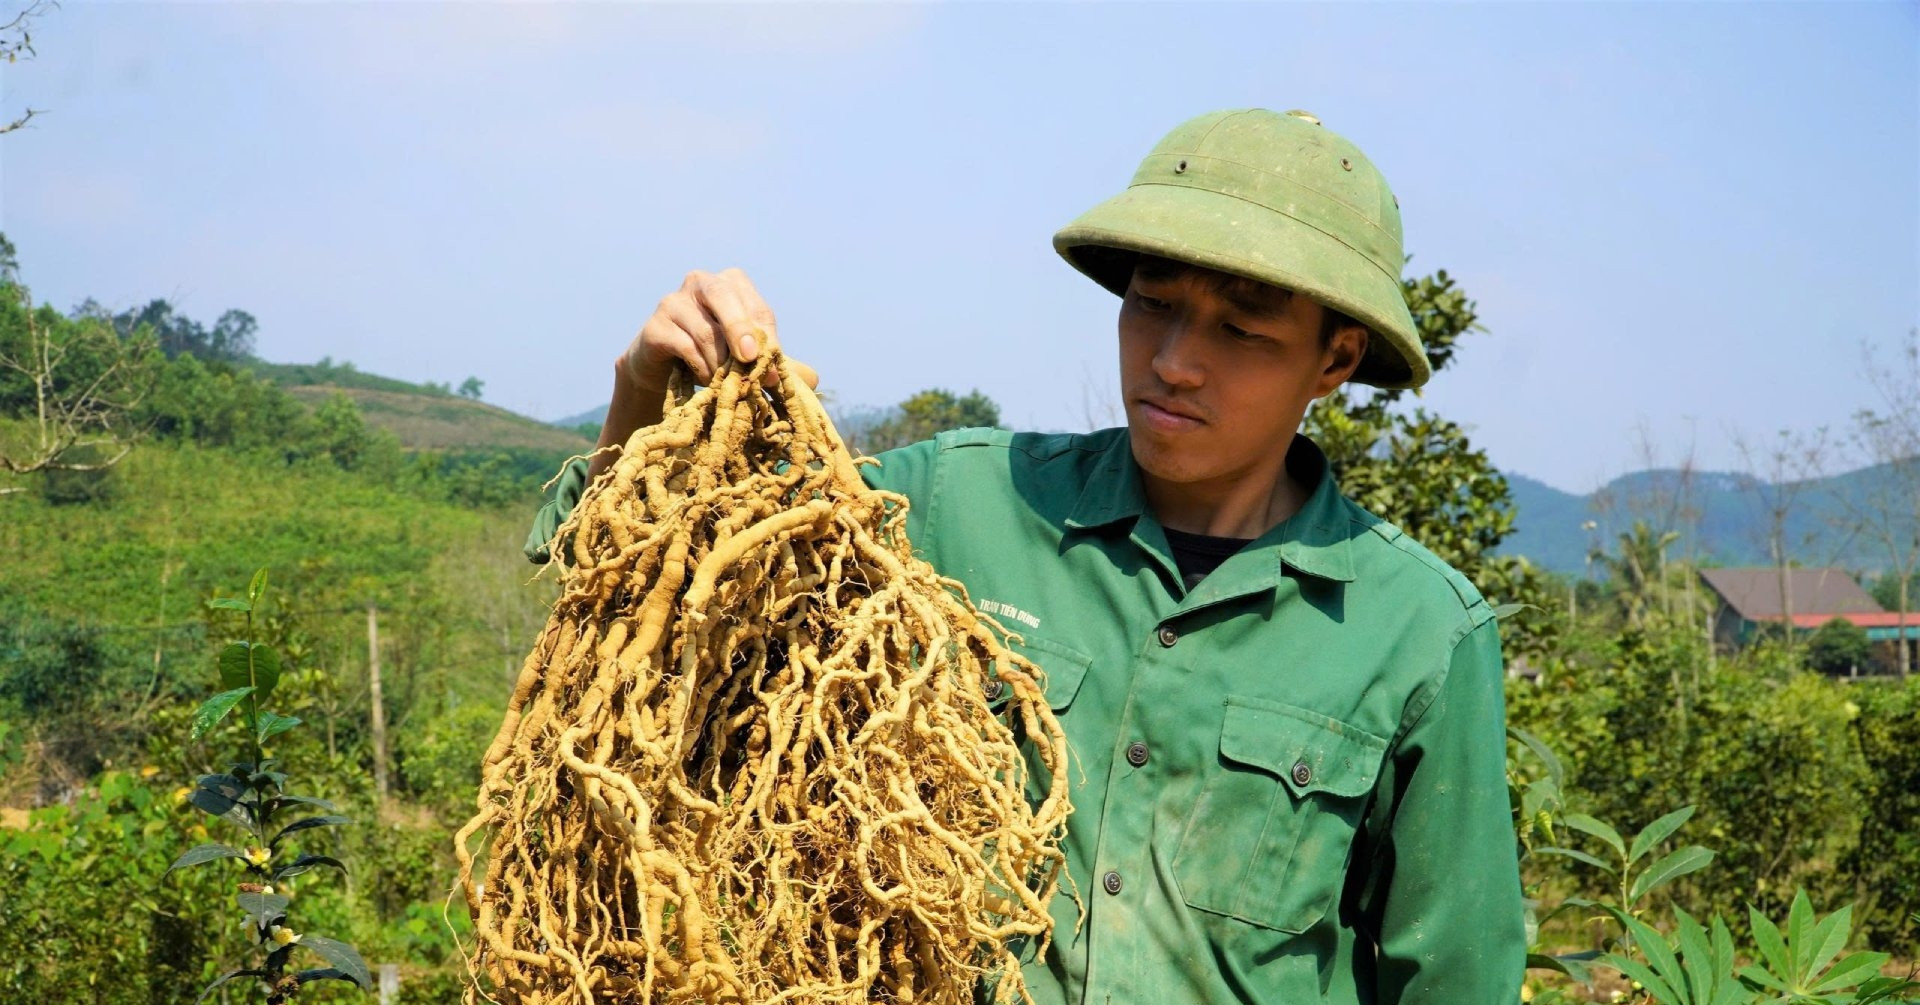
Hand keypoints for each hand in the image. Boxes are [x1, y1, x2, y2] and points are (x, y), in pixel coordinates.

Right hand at [620, 268, 817, 392]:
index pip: (757, 307)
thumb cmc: (714, 356)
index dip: (768, 340)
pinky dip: (700, 367)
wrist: (665, 370)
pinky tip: (705, 381)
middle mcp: (700, 282)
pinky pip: (684, 346)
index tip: (774, 375)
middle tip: (751, 360)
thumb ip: (777, 364)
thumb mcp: (748, 358)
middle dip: (742, 330)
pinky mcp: (654, 326)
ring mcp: (673, 301)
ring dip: (721, 364)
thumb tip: (814, 380)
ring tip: (727, 384)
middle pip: (724, 297)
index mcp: (731, 283)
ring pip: (705, 331)